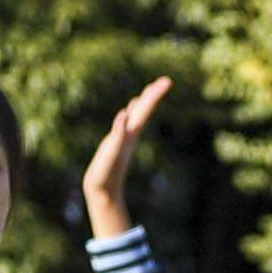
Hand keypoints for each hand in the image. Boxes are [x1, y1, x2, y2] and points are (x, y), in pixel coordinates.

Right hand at [80, 77, 171, 239]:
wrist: (104, 191)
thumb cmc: (106, 174)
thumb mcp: (110, 154)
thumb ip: (117, 135)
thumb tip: (124, 115)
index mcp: (130, 133)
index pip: (145, 110)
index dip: (154, 95)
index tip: (167, 82)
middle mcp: (130, 134)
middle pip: (144, 111)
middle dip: (153, 95)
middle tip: (166, 81)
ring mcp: (124, 138)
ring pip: (136, 116)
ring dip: (144, 102)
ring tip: (150, 90)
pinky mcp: (115, 143)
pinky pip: (125, 124)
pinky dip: (129, 113)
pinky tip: (129, 110)